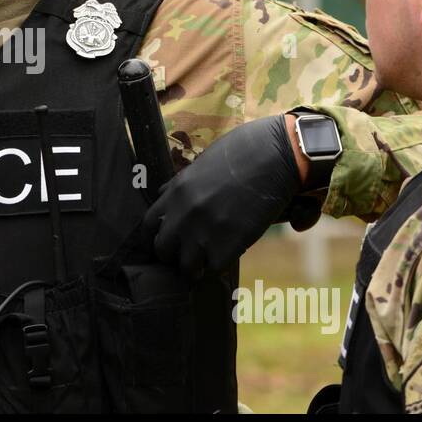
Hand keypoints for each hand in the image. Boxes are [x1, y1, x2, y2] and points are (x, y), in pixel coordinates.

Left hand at [141, 115, 303, 277]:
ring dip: (196, 267)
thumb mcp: (201, 163)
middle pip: (162, 250)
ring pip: (186, 267)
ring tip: (207, 262)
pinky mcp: (228, 244)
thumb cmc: (242, 151)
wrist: (274, 154)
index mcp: (175, 192)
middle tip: (188, 254)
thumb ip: (181, 183)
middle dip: (173, 255)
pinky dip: (220, 266)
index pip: (147, 226)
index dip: (155, 237)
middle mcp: (183, 214)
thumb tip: (165, 192)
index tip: (166, 242)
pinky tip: (228, 256)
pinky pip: (214, 270)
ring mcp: (204, 231)